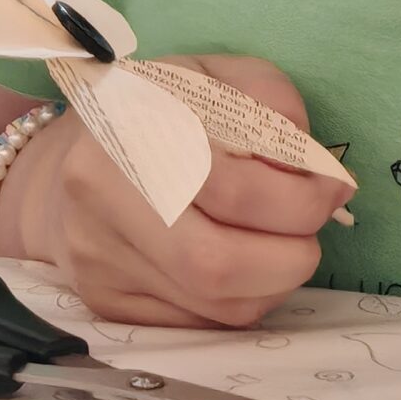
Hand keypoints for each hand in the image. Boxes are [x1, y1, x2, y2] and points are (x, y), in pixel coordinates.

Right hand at [1, 55, 353, 327]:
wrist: (68, 165)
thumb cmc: (158, 113)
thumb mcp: (214, 77)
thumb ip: (270, 100)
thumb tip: (310, 165)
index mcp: (129, 132)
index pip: (233, 190)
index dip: (302, 197)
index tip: (332, 186)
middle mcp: (103, 205)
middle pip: (218, 266)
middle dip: (292, 254)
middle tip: (312, 226)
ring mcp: (100, 265)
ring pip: (216, 306)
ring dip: (275, 281)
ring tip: (283, 242)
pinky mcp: (109, 305)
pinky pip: (201, 323)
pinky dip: (244, 298)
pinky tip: (247, 264)